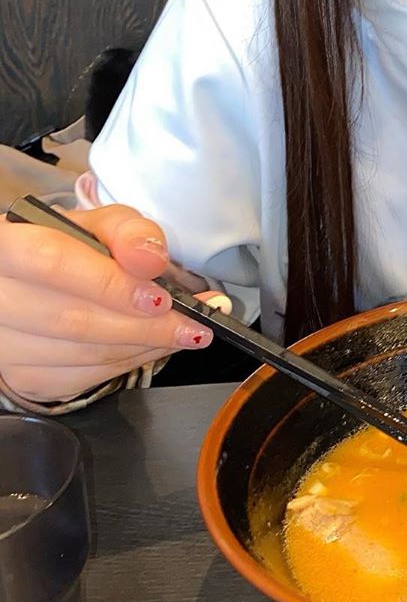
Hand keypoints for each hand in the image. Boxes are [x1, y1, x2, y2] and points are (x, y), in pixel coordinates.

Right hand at [0, 205, 216, 403]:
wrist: (35, 283)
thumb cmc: (71, 248)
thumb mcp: (101, 224)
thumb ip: (129, 231)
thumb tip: (150, 259)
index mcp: (7, 247)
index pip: (53, 264)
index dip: (110, 284)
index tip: (160, 297)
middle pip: (71, 320)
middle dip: (143, 326)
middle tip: (192, 323)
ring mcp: (5, 345)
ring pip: (81, 355)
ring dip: (144, 347)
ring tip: (186, 332)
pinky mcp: (23, 378)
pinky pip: (84, 377)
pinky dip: (130, 362)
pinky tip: (155, 345)